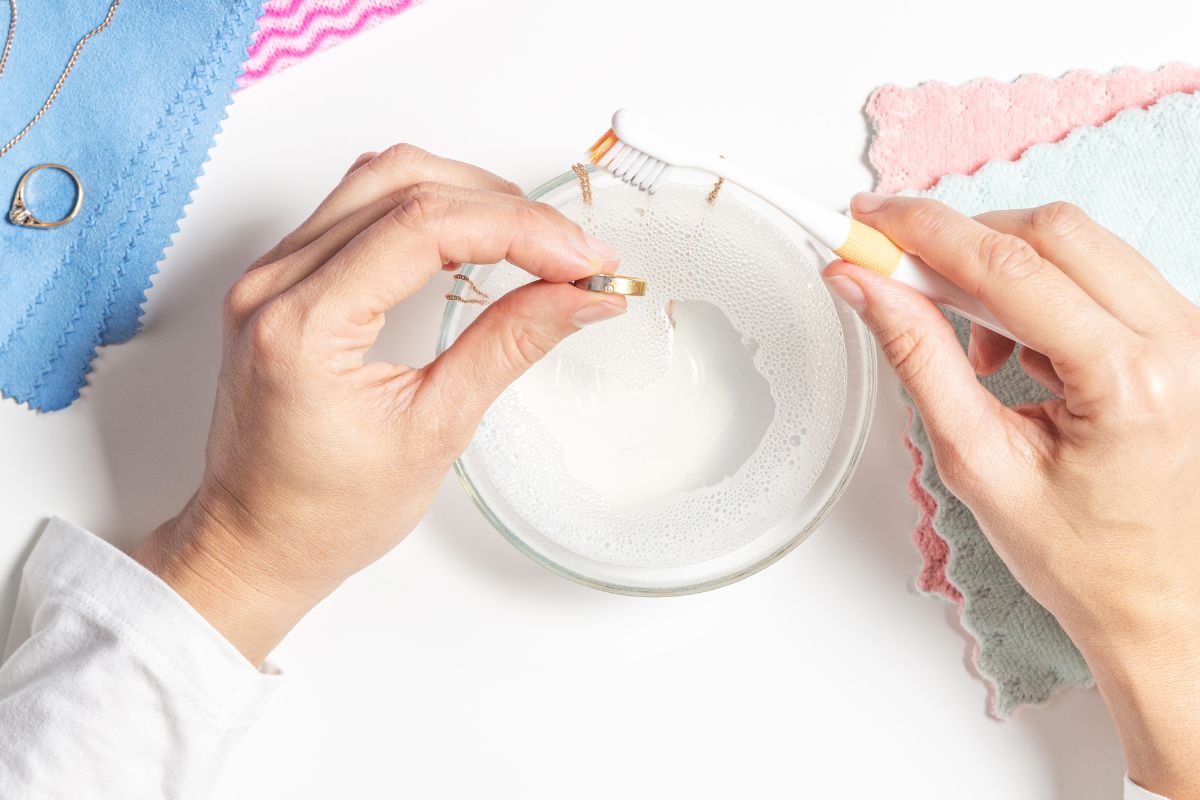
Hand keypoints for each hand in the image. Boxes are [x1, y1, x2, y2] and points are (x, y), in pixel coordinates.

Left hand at [133, 146, 625, 664]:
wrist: (254, 542)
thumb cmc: (326, 513)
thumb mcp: (434, 433)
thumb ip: (508, 347)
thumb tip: (578, 297)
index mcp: (303, 326)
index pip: (424, 227)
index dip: (520, 229)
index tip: (583, 260)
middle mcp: (274, 283)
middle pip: (404, 183)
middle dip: (504, 207)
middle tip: (570, 252)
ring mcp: (271, 273)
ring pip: (380, 177)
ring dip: (466, 194)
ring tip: (531, 239)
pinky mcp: (281, 278)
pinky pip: (357, 205)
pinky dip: (427, 208)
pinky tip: (470, 238)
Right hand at [824, 195, 1199, 796]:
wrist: (1163, 602)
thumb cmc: (1085, 558)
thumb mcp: (978, 461)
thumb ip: (918, 358)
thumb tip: (867, 288)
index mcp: (1129, 381)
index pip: (1009, 266)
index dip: (925, 232)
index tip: (869, 222)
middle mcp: (1179, 343)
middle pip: (1051, 230)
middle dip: (964, 241)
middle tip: (902, 274)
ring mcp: (1192, 335)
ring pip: (1079, 242)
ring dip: (1005, 268)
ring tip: (973, 346)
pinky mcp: (1185, 336)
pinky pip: (1103, 272)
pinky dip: (1042, 291)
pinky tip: (1018, 352)